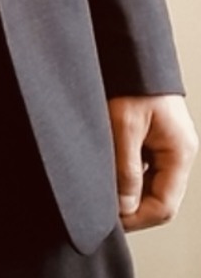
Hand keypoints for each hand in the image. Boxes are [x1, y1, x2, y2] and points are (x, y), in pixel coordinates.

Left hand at [109, 95, 197, 230]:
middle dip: (128, 207)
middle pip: (156, 198)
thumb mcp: (123, 128)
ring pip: (146, 183)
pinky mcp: (150, 137)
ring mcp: (164, 145)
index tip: (107, 222)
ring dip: (123, 190)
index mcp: (179, 153)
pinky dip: (122, 174)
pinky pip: (139, 167)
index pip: (163, 206)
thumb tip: (124, 207)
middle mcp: (176, 152)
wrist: (130, 55)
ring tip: (98, 188)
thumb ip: (125, 170)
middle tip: (98, 209)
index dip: (134, 219)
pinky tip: (103, 170)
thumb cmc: (131, 84)